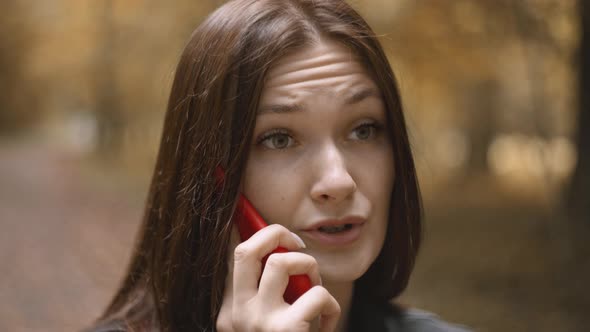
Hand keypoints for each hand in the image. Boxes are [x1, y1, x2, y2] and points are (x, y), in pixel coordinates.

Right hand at [216, 224, 340, 331]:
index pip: (230, 257)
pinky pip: (317, 294)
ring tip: (315, 289)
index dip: (240, 227)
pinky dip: (331, 304)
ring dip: (309, 266)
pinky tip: (327, 322)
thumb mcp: (267, 322)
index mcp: (230, 311)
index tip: (250, 210)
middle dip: (276, 233)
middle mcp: (238, 315)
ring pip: (282, 262)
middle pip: (246, 250)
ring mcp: (259, 322)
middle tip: (298, 244)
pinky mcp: (286, 330)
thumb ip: (266, 294)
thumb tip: (280, 248)